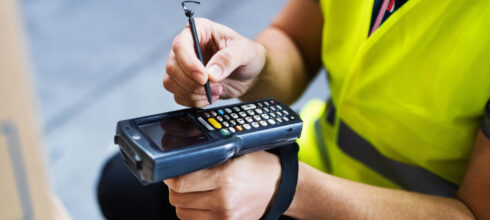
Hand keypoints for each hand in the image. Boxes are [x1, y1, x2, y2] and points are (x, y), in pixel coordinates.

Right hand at [164, 18, 265, 107]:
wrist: (252, 73)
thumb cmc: (249, 55)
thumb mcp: (245, 52)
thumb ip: (228, 59)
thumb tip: (211, 73)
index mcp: (199, 31)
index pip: (181, 45)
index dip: (189, 64)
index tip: (204, 78)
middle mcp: (187, 48)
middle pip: (172, 67)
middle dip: (192, 83)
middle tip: (215, 87)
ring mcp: (184, 67)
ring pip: (171, 83)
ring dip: (193, 93)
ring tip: (217, 91)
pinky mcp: (186, 84)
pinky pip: (179, 96)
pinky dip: (194, 101)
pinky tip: (210, 97)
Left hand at [164, 151, 280, 219]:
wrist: (280, 187)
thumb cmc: (258, 167)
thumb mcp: (235, 154)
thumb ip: (207, 158)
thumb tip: (179, 161)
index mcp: (225, 178)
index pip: (181, 182)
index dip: (171, 176)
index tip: (172, 171)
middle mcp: (224, 200)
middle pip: (177, 199)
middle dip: (176, 188)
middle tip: (186, 179)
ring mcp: (225, 217)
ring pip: (182, 213)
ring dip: (183, 202)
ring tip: (196, 191)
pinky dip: (193, 213)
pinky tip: (203, 202)